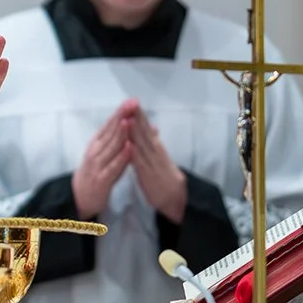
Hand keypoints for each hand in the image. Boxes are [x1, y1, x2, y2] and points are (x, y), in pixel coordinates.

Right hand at [71, 108, 130, 218]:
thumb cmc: (97, 172)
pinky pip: (113, 166)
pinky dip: (122, 157)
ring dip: (121, 133)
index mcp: (97, 142)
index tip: (131, 100)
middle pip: (110, 131)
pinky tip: (130, 148)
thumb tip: (132, 121)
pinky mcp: (102, 179)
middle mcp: (95, 150)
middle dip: (122, 117)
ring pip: (111, 146)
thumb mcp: (105, 153)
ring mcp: (97, 164)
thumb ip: (118, 139)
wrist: (81, 196)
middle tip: (132, 104)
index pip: (109, 124)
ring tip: (130, 121)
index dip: (120, 112)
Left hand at [121, 102, 187, 222]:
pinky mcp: (148, 177)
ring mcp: (152, 165)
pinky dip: (135, 154)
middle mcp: (156, 154)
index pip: (148, 130)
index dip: (141, 117)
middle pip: (145, 134)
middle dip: (138, 119)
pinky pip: (140, 164)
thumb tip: (154, 127)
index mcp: (158, 149)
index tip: (133, 103)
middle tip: (130, 104)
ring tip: (128, 119)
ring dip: (135, 133)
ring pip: (142, 146)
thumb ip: (156, 143)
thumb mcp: (162, 158)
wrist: (175, 199)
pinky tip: (129, 145)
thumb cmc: (165, 178)